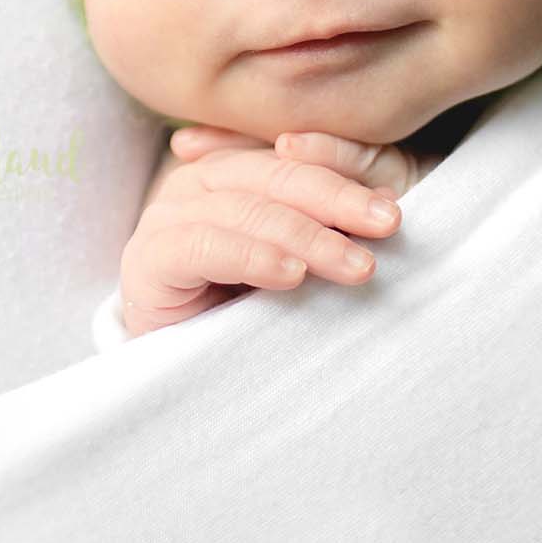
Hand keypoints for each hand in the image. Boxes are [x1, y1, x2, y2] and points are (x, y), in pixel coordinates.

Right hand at [117, 125, 407, 339]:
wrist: (194, 384)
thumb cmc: (256, 313)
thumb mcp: (304, 257)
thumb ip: (329, 219)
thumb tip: (382, 198)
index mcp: (234, 169)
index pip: (293, 158)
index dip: (344, 176)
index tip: (393, 211)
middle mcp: (196, 182)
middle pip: (272, 174)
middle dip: (335, 199)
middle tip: (387, 226)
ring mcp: (166, 217)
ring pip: (244, 208)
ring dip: (305, 235)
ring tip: (355, 265)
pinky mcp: (147, 260)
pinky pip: (202, 246)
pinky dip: (250, 255)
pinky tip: (290, 275)